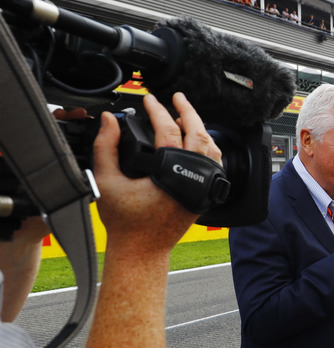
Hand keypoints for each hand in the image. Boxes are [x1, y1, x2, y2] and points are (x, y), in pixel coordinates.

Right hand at [93, 93, 221, 254]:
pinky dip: (207, 148)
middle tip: (178, 97)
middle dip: (188, 110)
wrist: (142, 250)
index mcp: (170, 171)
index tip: (148, 99)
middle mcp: (192, 177)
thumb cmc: (126, 222)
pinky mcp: (206, 195)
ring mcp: (203, 186)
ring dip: (200, 129)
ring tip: (186, 117)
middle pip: (198, 133)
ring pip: (211, 148)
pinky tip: (196, 142)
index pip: (167, 129)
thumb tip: (109, 120)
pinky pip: (215, 164)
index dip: (157, 110)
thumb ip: (106, 146)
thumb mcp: (107, 181)